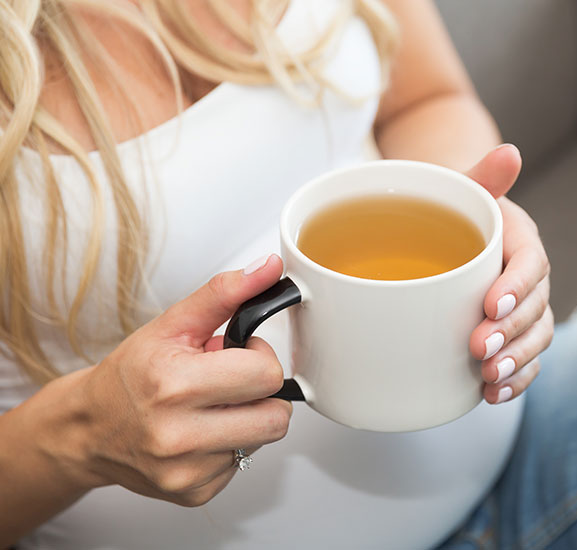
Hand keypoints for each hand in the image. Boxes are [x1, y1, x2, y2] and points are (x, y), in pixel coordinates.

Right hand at [68, 255, 290, 505]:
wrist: (90, 428)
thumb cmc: (130, 375)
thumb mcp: (173, 324)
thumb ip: (225, 293)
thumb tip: (270, 268)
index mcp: (173, 385)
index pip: (267, 374)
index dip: (260, 357)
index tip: (239, 353)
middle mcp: (178, 435)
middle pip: (276, 415)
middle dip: (261, 391)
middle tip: (230, 381)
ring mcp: (187, 471)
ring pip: (264, 439)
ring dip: (249, 418)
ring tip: (214, 405)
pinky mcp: (194, 493)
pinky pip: (244, 463)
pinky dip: (231, 443)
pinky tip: (203, 431)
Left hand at [466, 144, 553, 403]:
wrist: (444, 224)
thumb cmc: (451, 205)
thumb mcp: (462, 186)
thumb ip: (483, 176)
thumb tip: (509, 152)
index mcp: (520, 240)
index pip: (530, 262)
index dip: (517, 286)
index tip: (491, 304)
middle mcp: (526, 277)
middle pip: (536, 308)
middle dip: (513, 333)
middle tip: (481, 348)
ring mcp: (520, 308)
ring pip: (534, 339)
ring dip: (516, 362)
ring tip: (489, 378)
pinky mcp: (507, 332)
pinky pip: (521, 358)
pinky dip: (513, 379)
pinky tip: (490, 395)